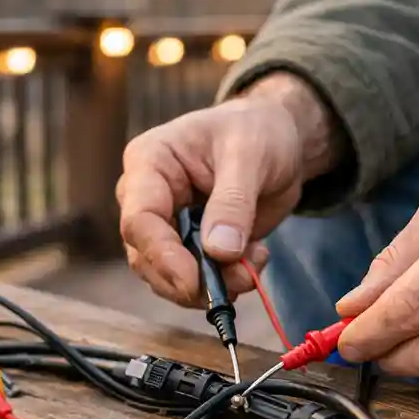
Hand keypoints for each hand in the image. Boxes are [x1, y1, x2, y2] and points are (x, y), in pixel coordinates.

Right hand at [117, 72, 344, 306]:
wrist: (278, 140)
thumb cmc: (256, 131)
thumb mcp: (249, 156)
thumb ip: (233, 203)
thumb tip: (219, 251)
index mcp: (149, 163)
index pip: (139, 219)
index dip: (162, 256)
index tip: (193, 281)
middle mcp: (148, 198)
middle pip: (147, 257)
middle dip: (189, 280)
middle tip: (237, 283)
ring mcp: (167, 226)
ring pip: (168, 276)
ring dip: (211, 287)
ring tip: (253, 268)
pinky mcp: (191, 246)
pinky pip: (196, 279)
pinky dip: (226, 282)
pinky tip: (255, 260)